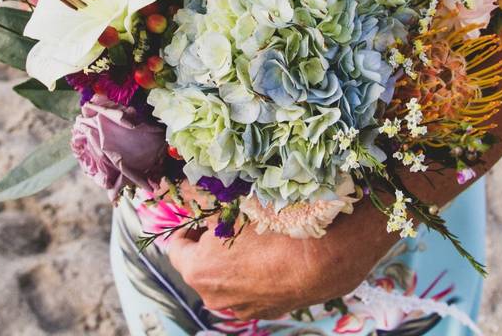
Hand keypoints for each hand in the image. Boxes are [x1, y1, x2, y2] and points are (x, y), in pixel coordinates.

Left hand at [166, 198, 398, 319]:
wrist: (325, 258)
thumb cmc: (277, 225)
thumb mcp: (237, 204)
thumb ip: (208, 201)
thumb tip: (190, 190)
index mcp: (198, 270)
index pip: (175, 247)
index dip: (186, 226)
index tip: (200, 214)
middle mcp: (214, 296)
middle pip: (200, 266)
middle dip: (209, 244)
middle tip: (228, 221)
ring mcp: (241, 308)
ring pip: (226, 280)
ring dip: (233, 261)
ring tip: (255, 236)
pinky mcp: (267, 311)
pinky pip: (251, 289)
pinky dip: (255, 274)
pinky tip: (273, 255)